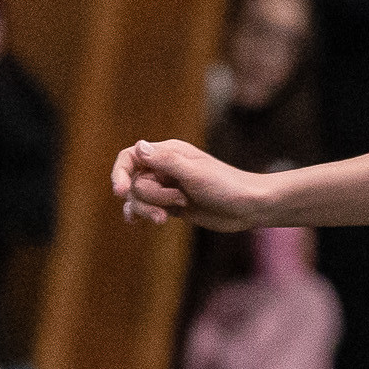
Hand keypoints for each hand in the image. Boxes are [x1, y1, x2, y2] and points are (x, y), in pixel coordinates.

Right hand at [113, 137, 271, 230]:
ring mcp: (167, 186)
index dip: (120, 173)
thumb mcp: (194, 173)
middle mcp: (164, 167)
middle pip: (134, 183)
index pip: (129, 157)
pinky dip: (142, 214)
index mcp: (168, 152)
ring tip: (166, 218)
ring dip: (149, 209)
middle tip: (178, 202)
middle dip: (150, 197)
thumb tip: (137, 147)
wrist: (248, 206)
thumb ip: (164, 161)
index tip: (121, 192)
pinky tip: (137, 221)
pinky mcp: (172, 205)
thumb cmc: (225, 185)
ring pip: (139, 198)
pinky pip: (147, 208)